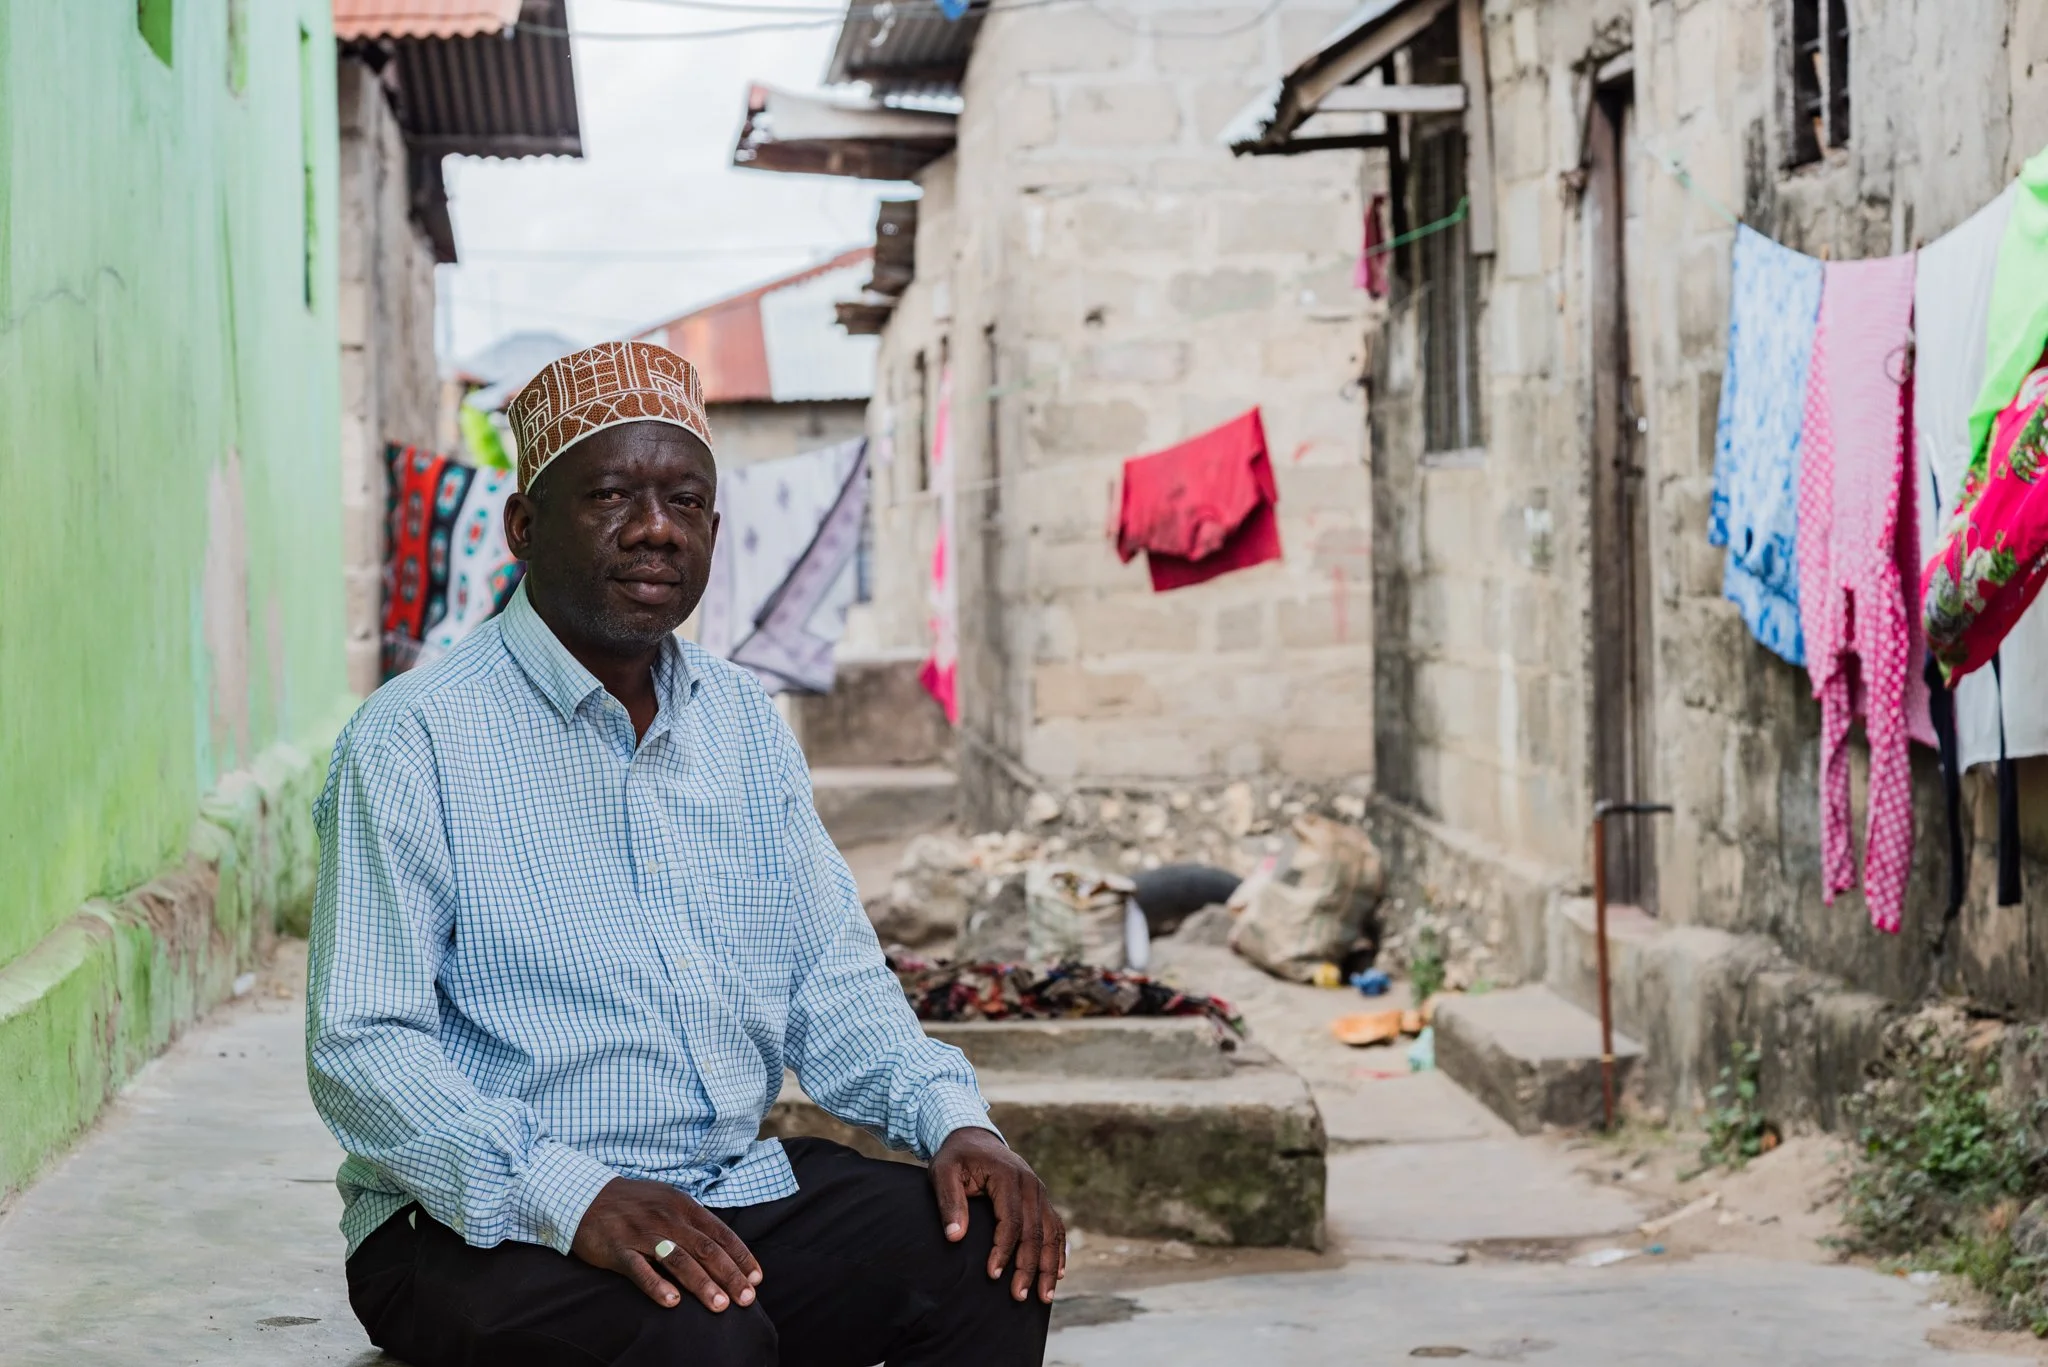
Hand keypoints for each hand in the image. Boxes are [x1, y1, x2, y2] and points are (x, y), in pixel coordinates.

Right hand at [570, 1177, 763, 1311]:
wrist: (586, 1195)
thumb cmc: (635, 1204)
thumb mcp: (669, 1202)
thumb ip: (694, 1224)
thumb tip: (724, 1250)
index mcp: (684, 1206)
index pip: (721, 1234)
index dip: (741, 1257)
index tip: (756, 1279)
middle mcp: (668, 1218)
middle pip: (706, 1249)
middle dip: (729, 1276)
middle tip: (746, 1300)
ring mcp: (643, 1233)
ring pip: (678, 1260)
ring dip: (702, 1284)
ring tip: (719, 1305)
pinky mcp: (618, 1248)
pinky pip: (640, 1269)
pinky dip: (657, 1286)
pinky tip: (672, 1302)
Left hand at [930, 1127, 1065, 1304]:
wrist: (973, 1137)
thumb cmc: (956, 1157)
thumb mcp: (943, 1173)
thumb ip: (949, 1202)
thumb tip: (955, 1237)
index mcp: (1008, 1176)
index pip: (1011, 1220)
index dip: (1004, 1250)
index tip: (992, 1274)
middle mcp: (1030, 1184)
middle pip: (1035, 1231)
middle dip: (1029, 1267)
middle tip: (1019, 1296)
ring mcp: (1039, 1191)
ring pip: (1052, 1232)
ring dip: (1049, 1265)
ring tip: (1044, 1296)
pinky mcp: (1040, 1198)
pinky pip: (1056, 1227)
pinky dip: (1058, 1251)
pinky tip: (1058, 1273)